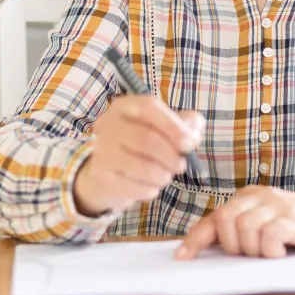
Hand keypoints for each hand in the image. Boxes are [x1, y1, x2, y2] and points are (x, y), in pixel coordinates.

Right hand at [71, 96, 202, 217]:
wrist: (106, 171)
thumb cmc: (140, 144)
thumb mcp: (163, 128)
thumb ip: (185, 124)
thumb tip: (194, 130)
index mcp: (126, 106)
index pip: (150, 107)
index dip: (173, 126)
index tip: (190, 144)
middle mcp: (109, 124)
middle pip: (147, 139)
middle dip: (171, 156)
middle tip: (181, 166)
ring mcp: (102, 150)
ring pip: (142, 166)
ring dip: (163, 175)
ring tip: (166, 176)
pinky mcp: (101, 176)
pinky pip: (134, 186)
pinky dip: (150, 189)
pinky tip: (151, 186)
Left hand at [176, 187, 294, 259]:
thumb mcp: (266, 221)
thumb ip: (241, 229)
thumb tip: (207, 250)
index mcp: (249, 197)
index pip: (214, 217)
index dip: (196, 238)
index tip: (183, 257)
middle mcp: (260, 197)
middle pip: (226, 222)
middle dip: (232, 246)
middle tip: (249, 255)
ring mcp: (278, 206)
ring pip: (246, 229)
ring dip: (253, 251)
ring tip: (267, 255)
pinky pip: (270, 235)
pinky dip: (271, 250)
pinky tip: (279, 254)